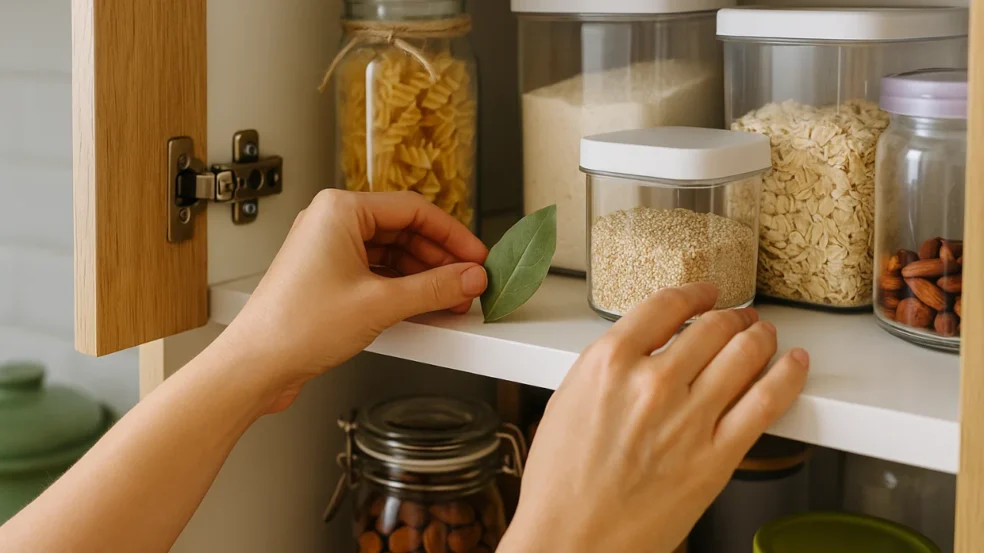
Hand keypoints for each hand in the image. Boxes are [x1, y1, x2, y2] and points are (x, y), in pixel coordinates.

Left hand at [220, 190, 487, 411]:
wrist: (256, 365)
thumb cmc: (295, 326)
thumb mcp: (380, 304)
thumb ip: (434, 288)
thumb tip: (469, 278)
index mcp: (340, 209)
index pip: (414, 210)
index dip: (453, 235)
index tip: (477, 256)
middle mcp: (332, 222)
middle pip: (405, 230)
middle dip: (440, 259)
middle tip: (468, 281)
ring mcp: (328, 250)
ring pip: (392, 253)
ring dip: (423, 275)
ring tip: (450, 298)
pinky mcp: (328, 276)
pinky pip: (377, 272)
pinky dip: (402, 287)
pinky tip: (423, 305)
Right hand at [499, 285, 809, 552]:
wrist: (573, 541)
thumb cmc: (561, 483)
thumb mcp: (568, 401)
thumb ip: (610, 367)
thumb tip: (646, 348)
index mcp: (609, 363)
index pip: (666, 305)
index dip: (694, 292)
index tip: (704, 292)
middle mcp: (653, 383)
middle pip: (712, 326)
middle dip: (731, 315)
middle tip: (738, 316)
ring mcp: (690, 419)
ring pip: (745, 354)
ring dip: (760, 336)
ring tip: (764, 333)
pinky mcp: (717, 457)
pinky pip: (767, 402)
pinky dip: (788, 375)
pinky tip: (795, 364)